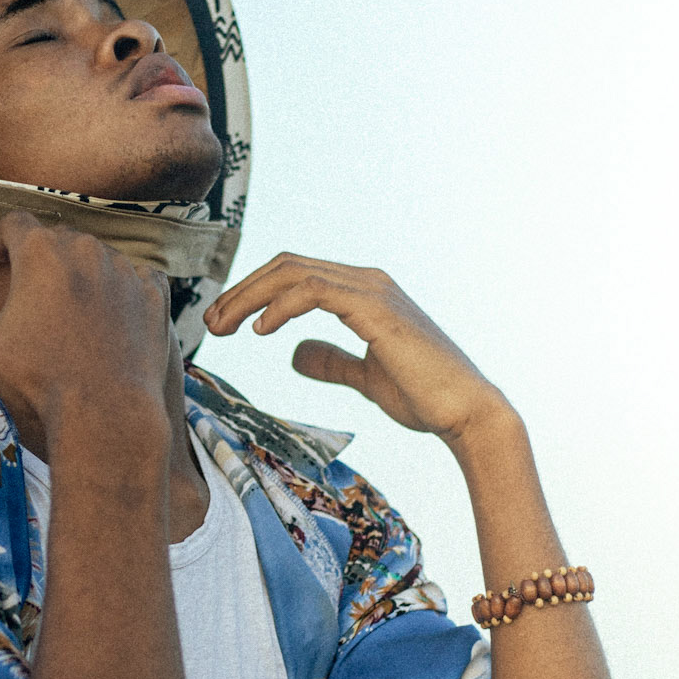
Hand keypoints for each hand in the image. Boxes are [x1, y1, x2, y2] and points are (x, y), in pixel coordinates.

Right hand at [0, 211, 175, 458]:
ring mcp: (125, 270)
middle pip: (59, 236)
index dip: (2, 236)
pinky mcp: (155, 295)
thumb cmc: (37, 380)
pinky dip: (123, 288)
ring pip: (100, 256)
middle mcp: (85, 249)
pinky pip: (138, 277)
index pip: (15, 223)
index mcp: (39, 252)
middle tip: (32, 281)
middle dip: (43, 255)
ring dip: (84, 270)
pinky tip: (114, 310)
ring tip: (72, 300)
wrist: (105, 412)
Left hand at [204, 253, 511, 448]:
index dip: (254, 292)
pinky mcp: (375, 309)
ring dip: (250, 296)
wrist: (466, 413)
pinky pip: (314, 290)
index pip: (295, 274)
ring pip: (294, 272)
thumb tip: (294, 353)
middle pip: (287, 265)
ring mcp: (372, 291)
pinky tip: (260, 330)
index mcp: (365, 292)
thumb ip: (332, 361)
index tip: (225, 322)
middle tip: (212, 321)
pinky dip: (280, 305)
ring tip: (224, 326)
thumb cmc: (425, 397)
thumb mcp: (365, 377)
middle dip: (242, 290)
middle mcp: (367, 281)